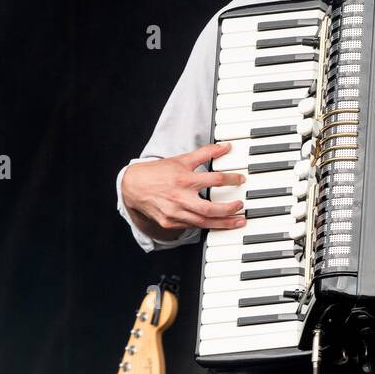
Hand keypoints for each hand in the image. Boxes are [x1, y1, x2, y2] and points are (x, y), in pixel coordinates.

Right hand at [122, 142, 246, 239]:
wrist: (133, 186)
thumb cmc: (159, 172)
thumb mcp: (182, 159)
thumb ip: (205, 153)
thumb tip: (225, 147)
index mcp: (184, 180)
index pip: (213, 180)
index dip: (230, 179)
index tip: (241, 179)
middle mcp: (179, 198)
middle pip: (209, 209)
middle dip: (229, 210)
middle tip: (241, 206)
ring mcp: (174, 214)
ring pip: (203, 223)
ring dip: (223, 223)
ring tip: (237, 221)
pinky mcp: (170, 223)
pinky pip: (192, 226)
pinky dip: (206, 225)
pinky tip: (218, 224)